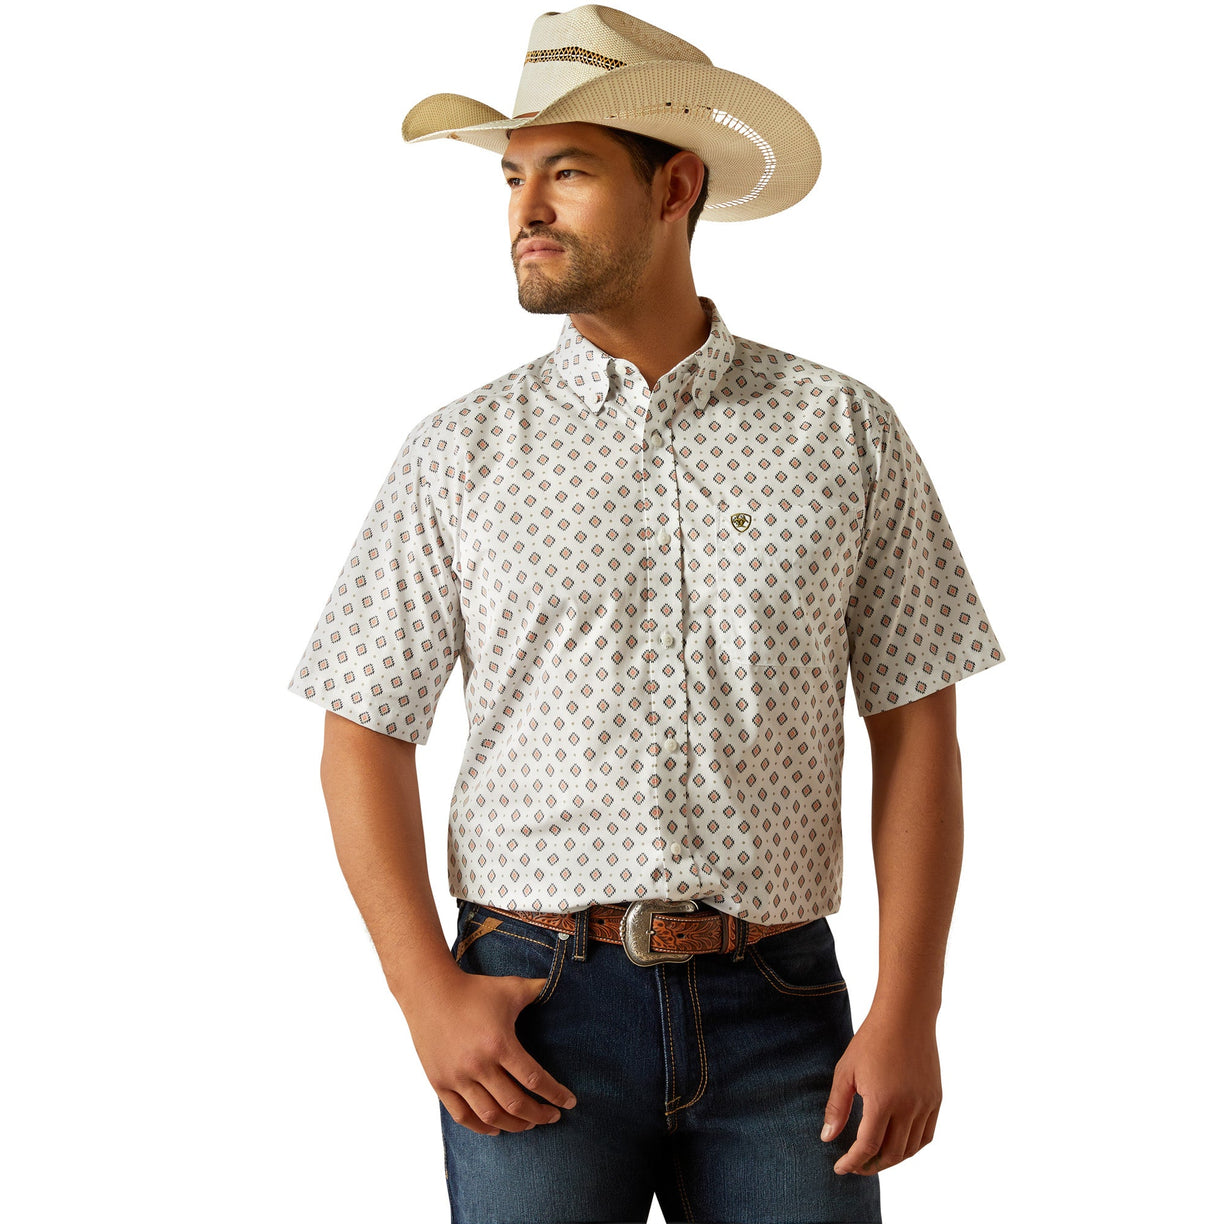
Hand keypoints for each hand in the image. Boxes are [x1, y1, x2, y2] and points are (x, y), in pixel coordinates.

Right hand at [403, 966, 578, 1135]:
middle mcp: (478, 1065)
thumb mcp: (510, 987)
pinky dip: (480, 1127)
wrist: (429, 992)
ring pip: (490, 1115)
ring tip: (528, 1125)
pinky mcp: (439, 1083)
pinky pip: (462, 1115)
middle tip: (552, 1117)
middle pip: (515, 1104)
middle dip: (539, 1115)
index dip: (554, 1094)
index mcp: (499, 1044)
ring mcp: (457, 1077)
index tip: (569, 1103)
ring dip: (513, 1125)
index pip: (533, 1079)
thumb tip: (560, 984)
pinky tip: (494, 1128)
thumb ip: (537, 990)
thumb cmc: (473, 989)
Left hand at [820, 1009, 941, 1174]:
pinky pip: (925, 1136)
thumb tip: (827, 1138)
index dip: (852, 1162)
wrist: (905, 1016)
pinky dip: (911, 1148)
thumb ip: (837, 1107)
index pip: (867, 1147)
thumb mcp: (846, 1071)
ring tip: (873, 1158)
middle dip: (870, 1166)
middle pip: (890, 1154)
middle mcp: (908, 1107)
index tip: (840, 1168)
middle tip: (855, 1166)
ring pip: (910, 1149)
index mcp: (882, 1101)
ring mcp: (925, 1105)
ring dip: (891, 1160)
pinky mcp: (936, 1100)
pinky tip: (897, 1145)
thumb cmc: (870, 1040)